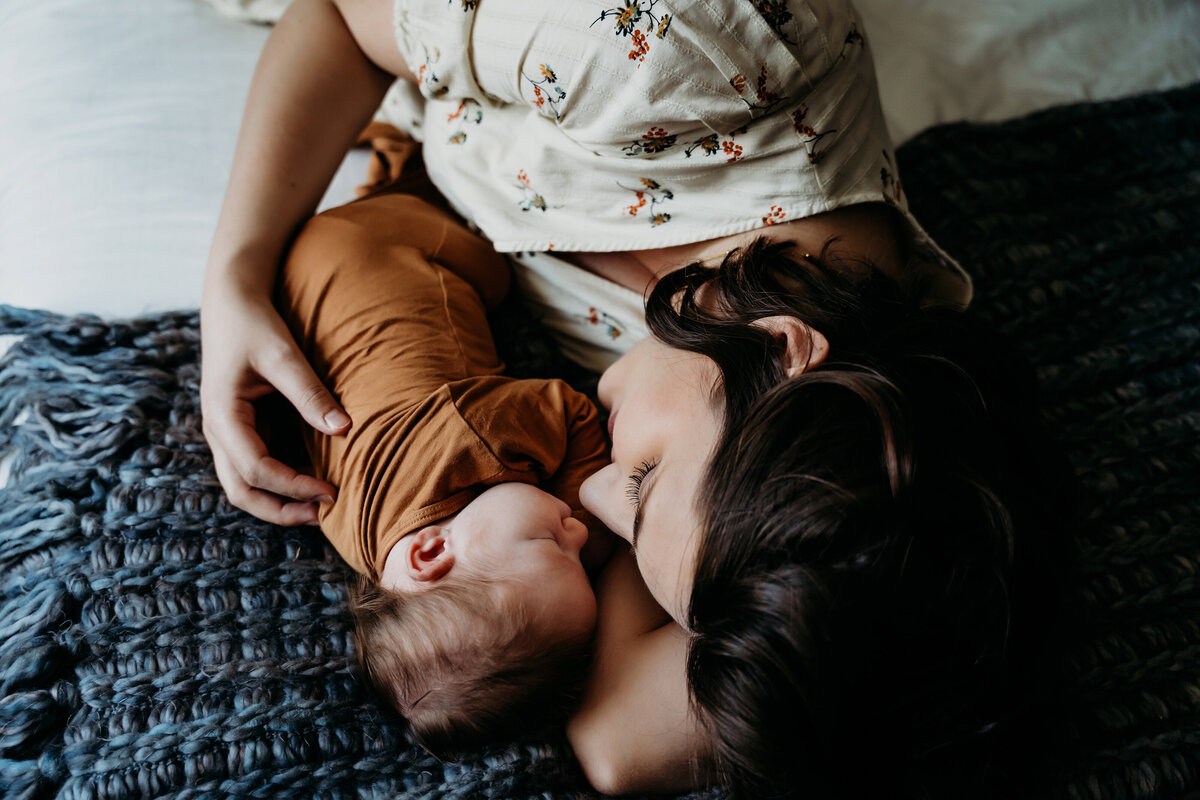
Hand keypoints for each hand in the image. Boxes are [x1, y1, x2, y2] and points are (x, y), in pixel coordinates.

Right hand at [200, 276, 350, 525]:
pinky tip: (314, 478)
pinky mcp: (242, 428)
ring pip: (246, 485)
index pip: (255, 469)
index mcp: (222, 416)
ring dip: (281, 500)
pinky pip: (257, 467)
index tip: (332, 491)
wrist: (232, 301)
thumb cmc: (254, 324)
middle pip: (242, 491)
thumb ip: (310, 393)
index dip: (292, 487)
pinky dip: (282, 481)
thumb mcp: (283, 354)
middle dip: (281, 509)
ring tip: (323, 503)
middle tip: (325, 513)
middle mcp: (219, 431)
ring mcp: (228, 433)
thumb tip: (344, 429)